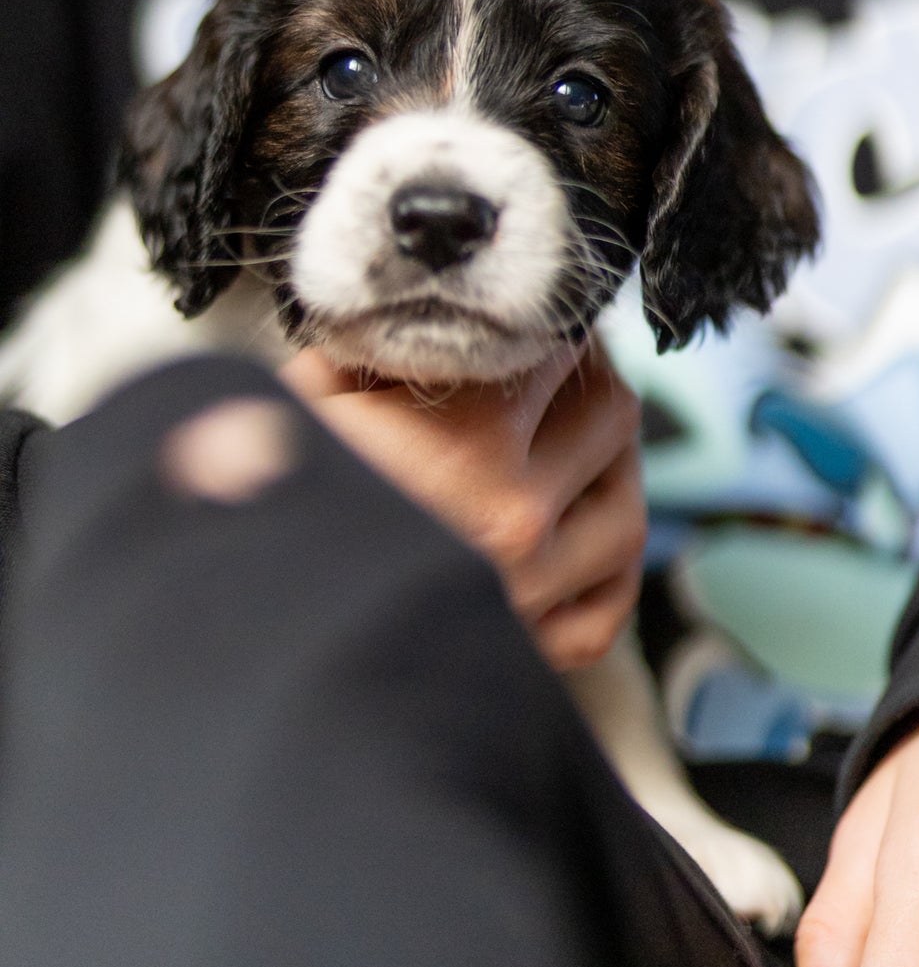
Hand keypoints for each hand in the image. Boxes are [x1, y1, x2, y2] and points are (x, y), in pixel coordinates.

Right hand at [279, 343, 645, 670]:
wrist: (246, 635)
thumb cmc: (267, 510)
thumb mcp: (304, 397)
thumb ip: (372, 346)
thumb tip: (417, 311)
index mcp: (470, 439)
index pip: (558, 349)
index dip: (547, 324)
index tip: (532, 322)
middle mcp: (515, 513)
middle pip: (609, 417)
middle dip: (589, 381)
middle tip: (558, 371)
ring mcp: (530, 592)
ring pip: (625, 510)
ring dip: (611, 469)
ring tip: (578, 449)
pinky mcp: (524, 656)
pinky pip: (602, 613)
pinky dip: (605, 576)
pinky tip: (579, 544)